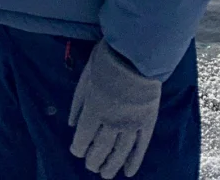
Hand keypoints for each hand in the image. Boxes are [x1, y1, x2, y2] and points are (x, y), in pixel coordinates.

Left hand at [69, 40, 161, 177]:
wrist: (138, 52)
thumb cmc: (108, 60)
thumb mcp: (86, 77)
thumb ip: (78, 102)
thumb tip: (71, 124)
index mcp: (95, 109)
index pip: (84, 138)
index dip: (79, 148)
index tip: (76, 152)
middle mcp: (113, 121)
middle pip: (101, 148)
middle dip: (94, 160)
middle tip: (91, 165)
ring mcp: (132, 124)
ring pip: (120, 152)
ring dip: (112, 165)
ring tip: (105, 174)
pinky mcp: (148, 122)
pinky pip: (141, 147)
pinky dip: (134, 161)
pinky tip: (128, 172)